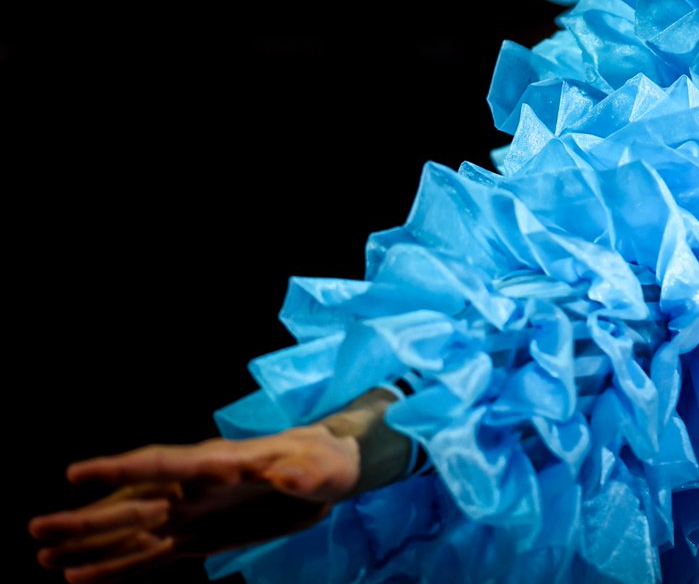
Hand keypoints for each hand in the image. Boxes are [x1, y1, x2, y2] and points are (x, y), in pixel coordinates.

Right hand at [29, 425, 359, 581]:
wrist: (327, 472)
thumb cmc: (325, 461)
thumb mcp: (320, 467)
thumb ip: (304, 473)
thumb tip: (293, 478)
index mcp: (218, 465)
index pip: (163, 465)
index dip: (120, 470)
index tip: (76, 473)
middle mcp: (195, 489)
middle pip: (133, 501)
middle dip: (86, 517)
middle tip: (35, 530)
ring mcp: (193, 514)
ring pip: (132, 530)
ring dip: (90, 544)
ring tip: (42, 556)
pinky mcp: (200, 537)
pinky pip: (151, 554)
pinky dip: (118, 565)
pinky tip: (82, 575)